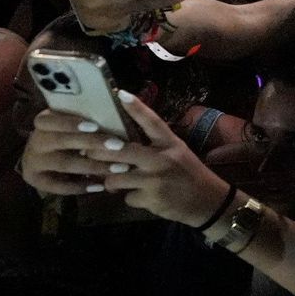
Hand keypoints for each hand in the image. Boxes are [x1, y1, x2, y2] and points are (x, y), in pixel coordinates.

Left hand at [20, 98, 228, 232]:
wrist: (207, 202)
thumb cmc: (188, 173)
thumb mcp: (176, 152)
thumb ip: (153, 146)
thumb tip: (120, 143)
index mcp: (170, 144)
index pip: (152, 122)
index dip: (136, 107)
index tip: (121, 94)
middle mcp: (162, 159)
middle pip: (121, 150)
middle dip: (99, 152)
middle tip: (87, 151)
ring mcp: (155, 180)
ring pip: (115, 177)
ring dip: (111, 181)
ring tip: (114, 181)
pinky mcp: (151, 199)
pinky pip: (127, 197)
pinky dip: (130, 197)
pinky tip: (140, 196)